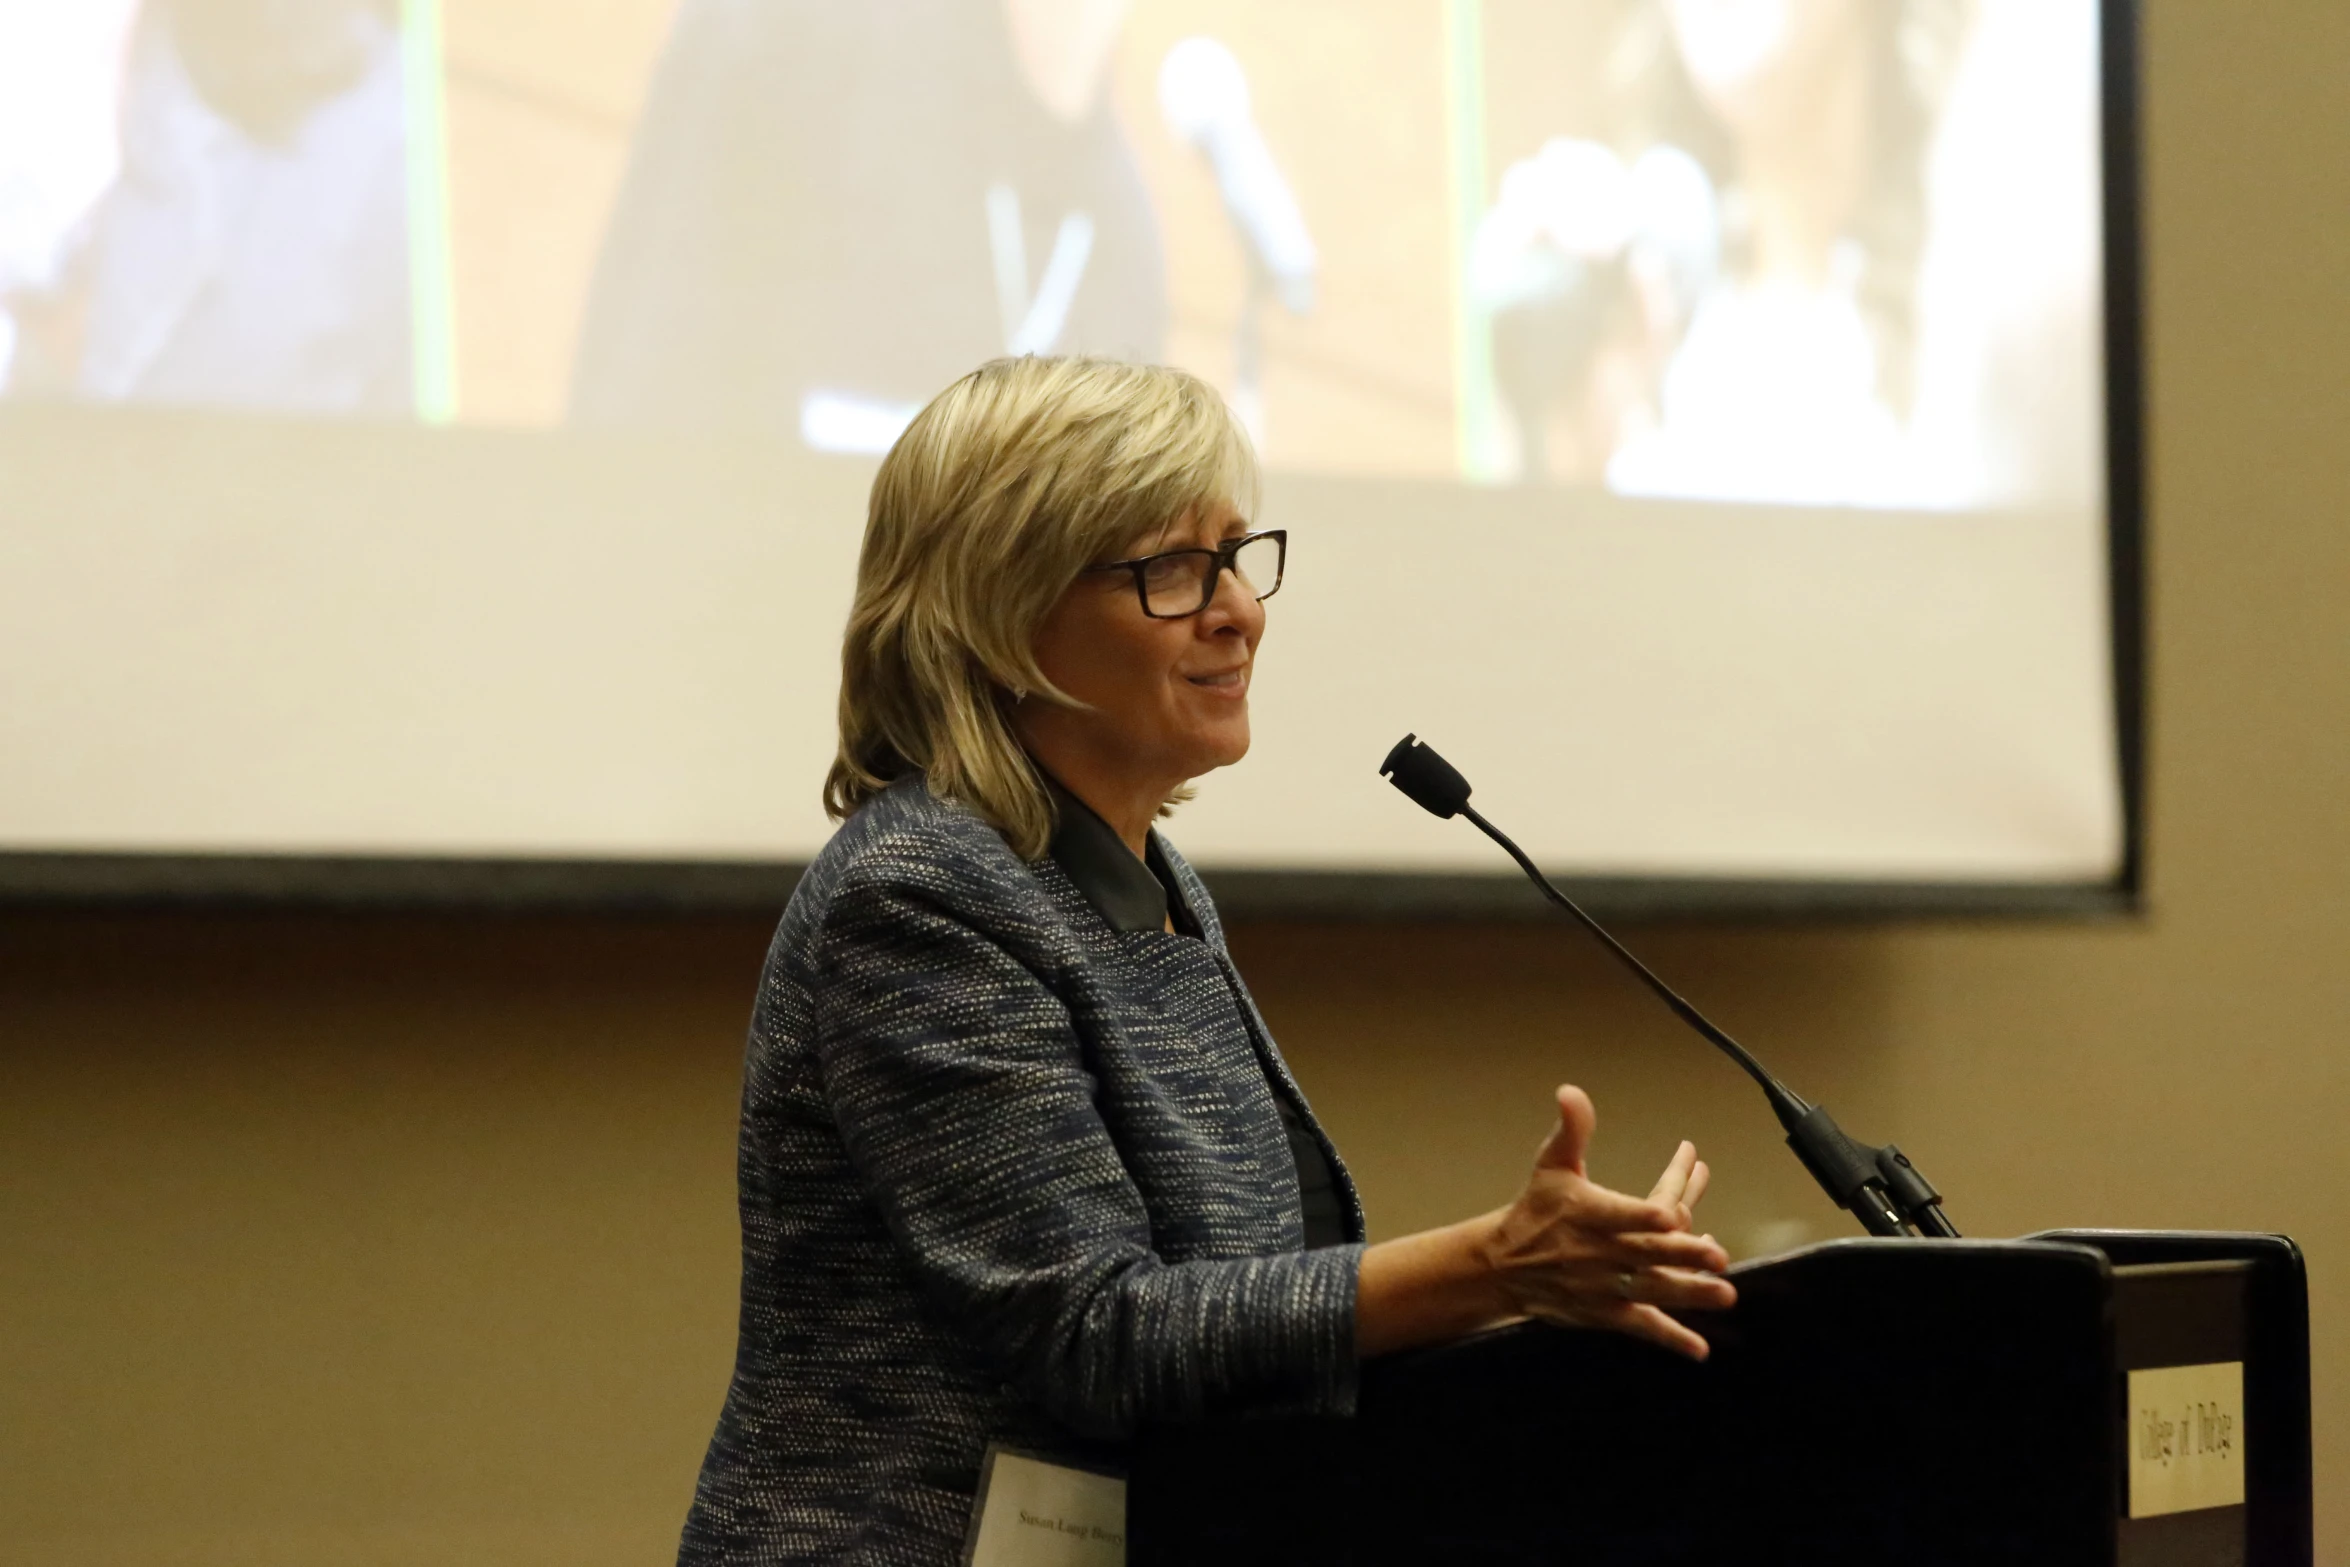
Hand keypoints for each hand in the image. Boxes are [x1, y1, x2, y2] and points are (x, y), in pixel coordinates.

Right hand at [1476, 1085, 1735, 1360]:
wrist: (1503, 1266)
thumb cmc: (1535, 1211)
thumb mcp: (1550, 1165)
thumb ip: (1571, 1130)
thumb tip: (1571, 1092)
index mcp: (1586, 1214)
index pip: (1617, 1213)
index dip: (1642, 1214)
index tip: (1670, 1213)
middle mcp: (1598, 1253)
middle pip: (1646, 1254)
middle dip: (1683, 1255)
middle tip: (1719, 1256)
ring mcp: (1605, 1286)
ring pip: (1652, 1291)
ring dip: (1690, 1295)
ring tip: (1725, 1295)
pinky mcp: (1607, 1312)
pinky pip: (1641, 1326)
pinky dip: (1670, 1338)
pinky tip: (1699, 1349)